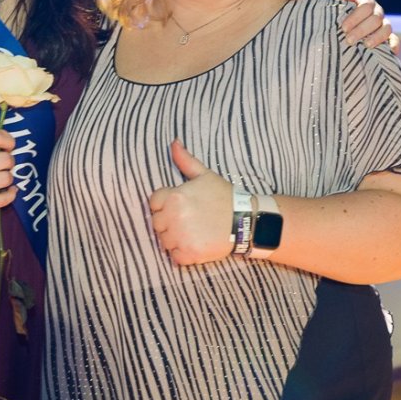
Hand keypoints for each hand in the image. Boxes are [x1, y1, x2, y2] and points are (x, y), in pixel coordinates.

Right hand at [0, 129, 16, 219]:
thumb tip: (1, 148)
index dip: (8, 140)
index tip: (8, 146)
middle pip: (5, 159)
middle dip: (10, 161)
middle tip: (4, 166)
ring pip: (6, 179)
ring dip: (8, 178)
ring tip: (2, 179)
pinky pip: (3, 200)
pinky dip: (10, 195)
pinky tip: (8, 192)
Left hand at [147, 140, 233, 265]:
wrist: (247, 220)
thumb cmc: (224, 197)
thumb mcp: (205, 175)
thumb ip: (185, 160)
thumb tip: (173, 142)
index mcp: (175, 196)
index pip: (153, 203)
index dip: (164, 205)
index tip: (179, 208)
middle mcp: (174, 216)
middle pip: (156, 223)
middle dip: (168, 223)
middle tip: (188, 222)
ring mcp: (181, 236)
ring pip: (164, 241)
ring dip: (174, 240)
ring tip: (193, 233)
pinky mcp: (190, 253)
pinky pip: (174, 257)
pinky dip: (182, 255)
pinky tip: (195, 245)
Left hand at [331, 0, 397, 52]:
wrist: (339, 12)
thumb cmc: (336, 3)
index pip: (366, 5)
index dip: (356, 17)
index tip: (344, 28)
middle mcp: (376, 10)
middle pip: (376, 19)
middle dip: (362, 30)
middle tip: (349, 40)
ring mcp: (382, 23)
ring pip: (386, 28)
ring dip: (377, 37)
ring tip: (366, 45)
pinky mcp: (385, 35)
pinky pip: (394, 39)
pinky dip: (394, 45)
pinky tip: (391, 52)